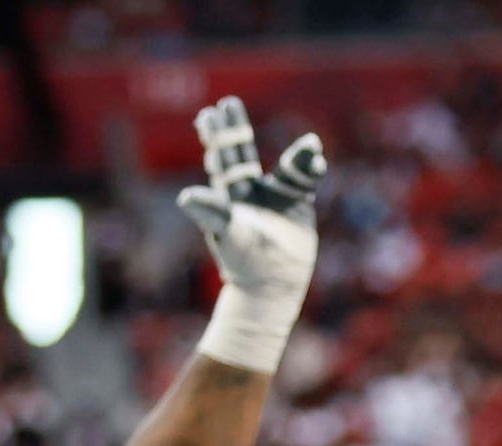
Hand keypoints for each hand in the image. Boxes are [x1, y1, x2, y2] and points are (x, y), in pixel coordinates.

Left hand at [178, 96, 326, 374]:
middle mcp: (251, 194)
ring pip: (282, 164)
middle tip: (228, 103)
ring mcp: (275, 198)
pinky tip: (316, 153)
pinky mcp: (297, 207)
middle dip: (235, 130)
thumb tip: (184, 196)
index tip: (210, 112)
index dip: (217, 136)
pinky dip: (311, 166)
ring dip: (294, 152)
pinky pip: (305, 179)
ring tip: (309, 143)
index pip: (223, 159)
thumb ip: (210, 211)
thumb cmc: (245, 263)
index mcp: (230, 196)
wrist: (272, 286)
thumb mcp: (228, 234)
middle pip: (241, 154)